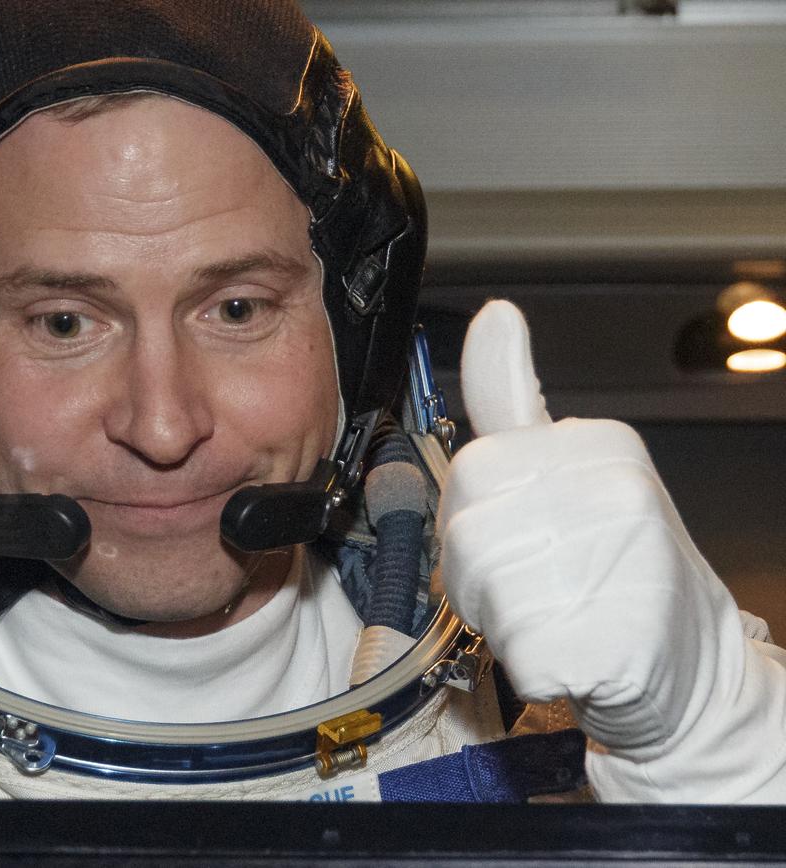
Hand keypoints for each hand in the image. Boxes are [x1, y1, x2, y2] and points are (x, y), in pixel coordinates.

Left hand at [437, 299, 785, 801]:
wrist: (691, 663)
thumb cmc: (617, 564)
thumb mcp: (568, 466)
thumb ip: (511, 399)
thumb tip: (493, 313)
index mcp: (599, 445)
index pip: (471, 473)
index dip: (473, 518)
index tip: (518, 535)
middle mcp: (612, 493)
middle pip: (466, 536)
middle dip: (477, 574)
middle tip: (534, 587)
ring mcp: (619, 565)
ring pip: (485, 595)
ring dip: (501, 620)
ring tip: (554, 616)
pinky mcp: (613, 641)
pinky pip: (519, 654)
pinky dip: (530, 665)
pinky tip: (569, 653)